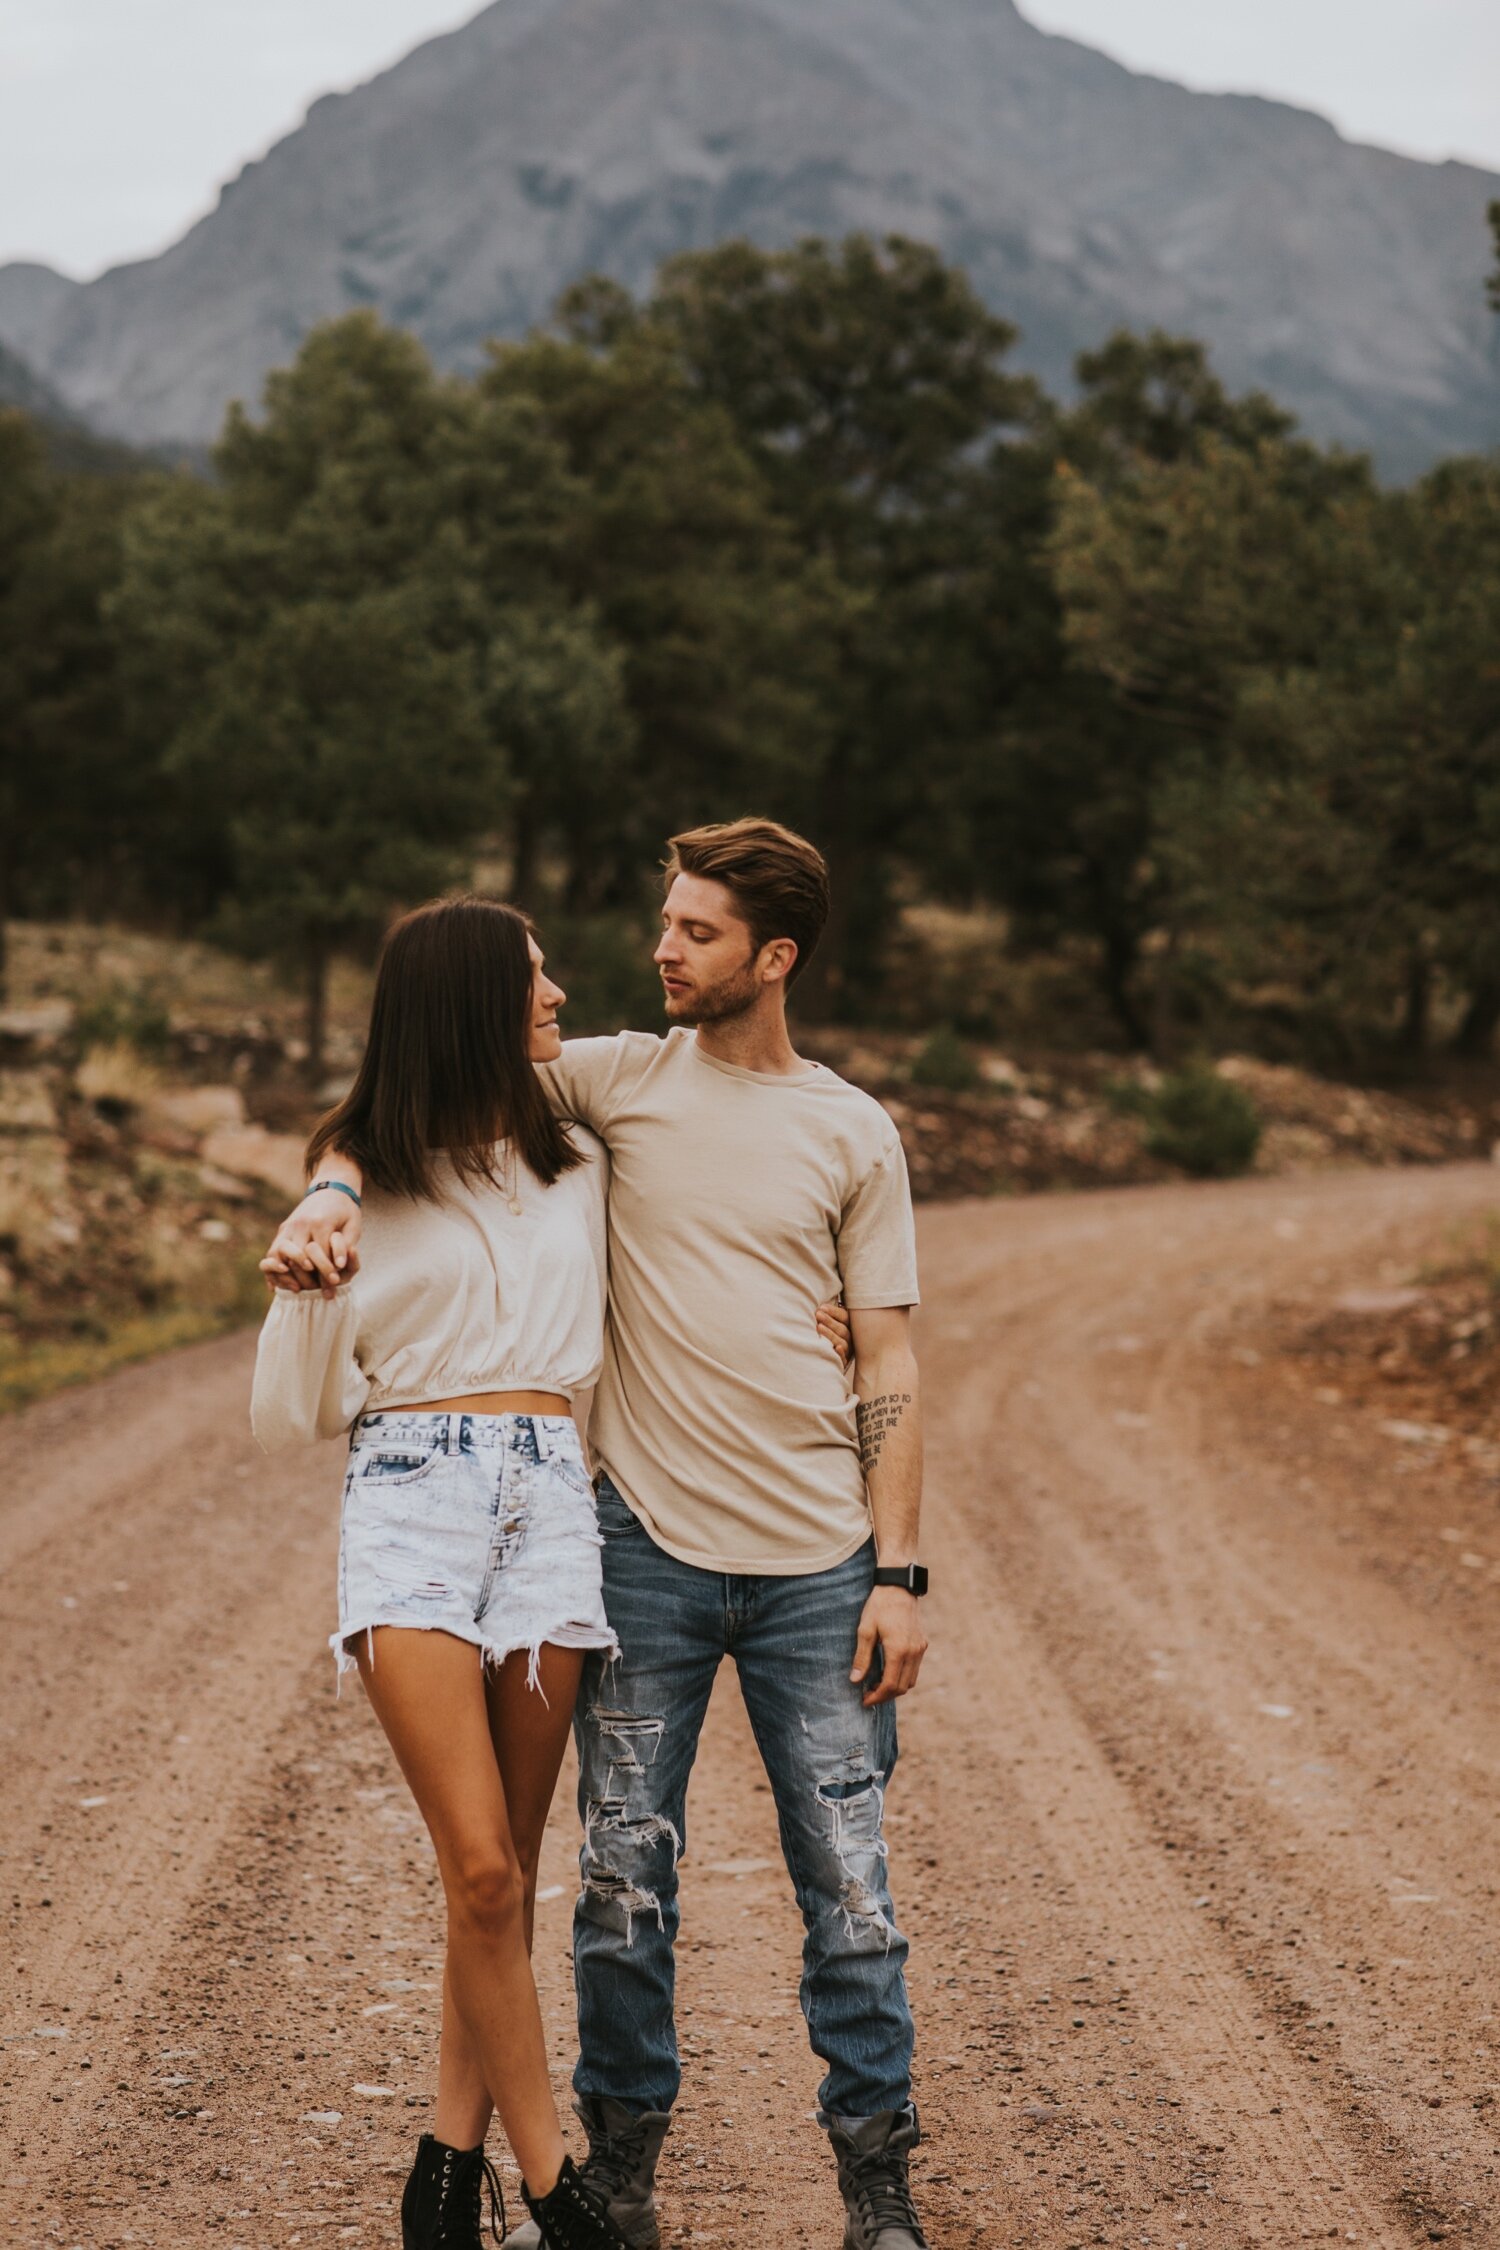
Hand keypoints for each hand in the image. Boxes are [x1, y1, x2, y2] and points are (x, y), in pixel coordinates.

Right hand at [260, 1189, 362, 1298]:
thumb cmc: (345, 1210)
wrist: (331, 1188)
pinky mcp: (282, 1230)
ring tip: (298, 1288)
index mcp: (319, 1222)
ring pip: (277, 1254)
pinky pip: (271, 1253)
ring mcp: (287, 1226)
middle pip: (298, 1256)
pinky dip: (272, 1270)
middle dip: (308, 1277)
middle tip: (317, 1290)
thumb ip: (346, 1245)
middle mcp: (299, 1224)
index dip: (327, 1271)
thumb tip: (340, 1265)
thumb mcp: (353, 1225)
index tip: (336, 1284)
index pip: (320, 1253)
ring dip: (285, 1274)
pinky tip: (276, 1286)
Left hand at [816, 1299, 852, 1367]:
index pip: (844, 1317)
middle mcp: (850, 1338)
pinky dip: (841, 1353)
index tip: (821, 1307)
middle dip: (830, 1321)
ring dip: (831, 1334)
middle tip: (818, 1314)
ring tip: (819, 1327)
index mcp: (848, 1326)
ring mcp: (848, 1350)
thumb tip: (819, 1304)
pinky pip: (844, 1358)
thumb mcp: (828, 1324)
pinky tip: (836, 1348)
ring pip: (842, 1342)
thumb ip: (827, 1314)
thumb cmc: (826, 1336)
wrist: (825, 1361)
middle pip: (842, 1329)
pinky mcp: (843, 1362)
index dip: (834, 1312)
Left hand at [850, 1585, 927, 1707]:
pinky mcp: (922, 1644)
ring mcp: (920, 1648)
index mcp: (898, 1650)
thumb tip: (855, 1680)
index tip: (864, 1700)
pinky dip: (903, 1676)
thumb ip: (862, 1657)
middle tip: (868, 1695)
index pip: (890, 1685)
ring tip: (877, 1685)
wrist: (898, 1586)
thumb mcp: (865, 1630)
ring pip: (911, 1680)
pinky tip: (888, 1672)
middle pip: (902, 1687)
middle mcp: (913, 1652)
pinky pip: (915, 1669)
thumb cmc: (879, 1606)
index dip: (877, 1696)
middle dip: (885, 1696)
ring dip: (895, 1688)